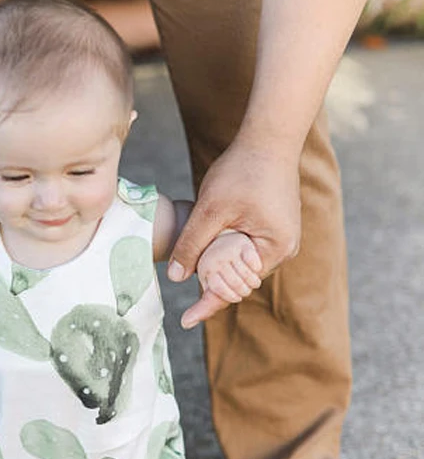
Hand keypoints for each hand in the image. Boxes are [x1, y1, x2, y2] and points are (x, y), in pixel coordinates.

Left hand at [167, 138, 300, 327]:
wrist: (268, 137)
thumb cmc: (242, 170)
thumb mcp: (210, 210)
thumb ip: (192, 244)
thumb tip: (176, 277)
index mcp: (274, 249)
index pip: (235, 288)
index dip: (208, 305)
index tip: (185, 321)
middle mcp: (283, 248)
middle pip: (238, 279)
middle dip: (211, 279)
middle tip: (185, 272)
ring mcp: (279, 237)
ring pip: (239, 263)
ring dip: (216, 262)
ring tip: (195, 256)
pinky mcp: (272, 226)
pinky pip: (244, 248)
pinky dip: (224, 249)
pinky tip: (207, 244)